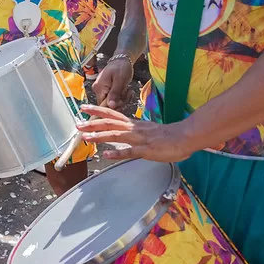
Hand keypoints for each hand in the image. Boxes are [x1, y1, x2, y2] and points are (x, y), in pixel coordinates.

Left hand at [78, 104, 194, 162]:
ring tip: (85, 137)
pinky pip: (130, 152)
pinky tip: (106, 155)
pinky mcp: (147, 150)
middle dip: (92, 123)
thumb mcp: (148, 130)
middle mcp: (134, 128)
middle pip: (110, 123)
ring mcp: (140, 139)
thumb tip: (124, 132)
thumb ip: (135, 130)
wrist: (186, 136)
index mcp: (134, 124)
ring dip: (100, 136)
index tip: (84, 108)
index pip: (113, 115)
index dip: (97, 111)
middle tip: (77, 123)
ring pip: (116, 136)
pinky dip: (118, 153)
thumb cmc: (169, 135)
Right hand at [92, 58, 133, 109]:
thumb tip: (111, 106)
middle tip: (128, 92)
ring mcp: (101, 91)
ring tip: (128, 90)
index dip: (115, 106)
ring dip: (123, 99)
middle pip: (108, 105)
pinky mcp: (106, 91)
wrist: (121, 61)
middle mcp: (97, 90)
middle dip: (120, 101)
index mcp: (99, 88)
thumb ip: (115, 93)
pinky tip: (126, 91)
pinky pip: (113, 99)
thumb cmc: (121, 68)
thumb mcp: (120, 80)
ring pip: (112, 103)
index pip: (103, 105)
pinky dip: (122, 97)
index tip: (123, 99)